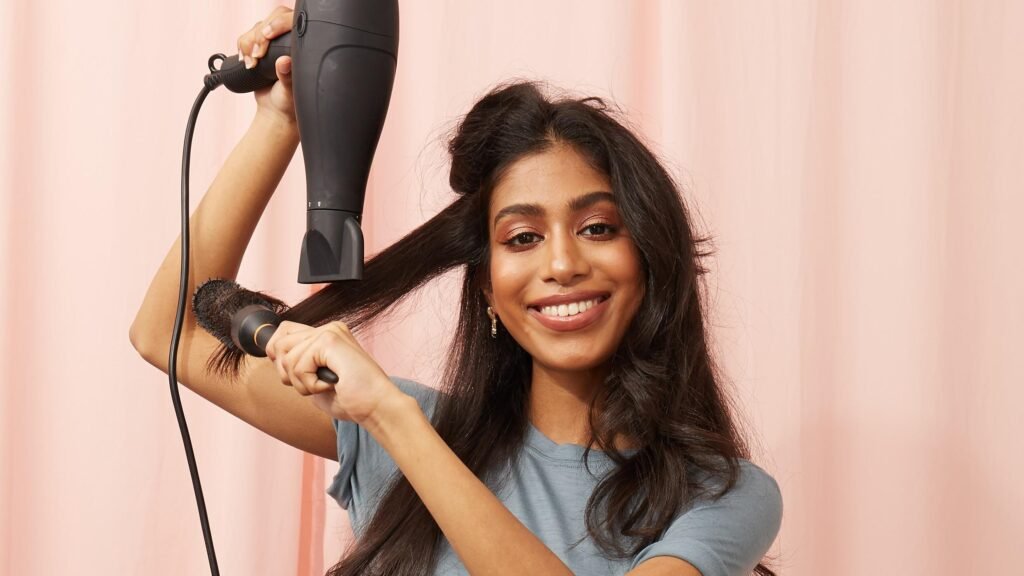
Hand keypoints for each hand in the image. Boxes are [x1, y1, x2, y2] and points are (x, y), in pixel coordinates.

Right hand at [237, 5, 295, 125]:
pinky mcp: (261, 48)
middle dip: (259, 36)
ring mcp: (275, 43)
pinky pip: (247, 38)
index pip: (290, 21)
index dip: (276, 24)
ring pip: (257, 28)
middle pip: (270, 20)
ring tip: (251, 64)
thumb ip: (288, 77)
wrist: (276, 111)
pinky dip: (242, 47)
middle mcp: (290, 41)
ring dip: (248, 44)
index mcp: (303, 47)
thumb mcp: (290, 91)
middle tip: (257, 57)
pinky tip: (245, 60)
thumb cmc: (289, 102)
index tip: (267, 37)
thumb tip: (285, 62)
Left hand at [264, 320, 401, 424]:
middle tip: (311, 385)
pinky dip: (310, 384)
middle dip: (286, 372)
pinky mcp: (330, 341)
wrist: (378, 407)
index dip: (277, 354)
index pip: (284, 331)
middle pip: (279, 342)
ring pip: (286, 356)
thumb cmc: (353, 400)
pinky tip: (330, 386)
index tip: (291, 376)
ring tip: (324, 387)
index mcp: (328, 335)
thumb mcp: (317, 381)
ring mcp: (330, 332)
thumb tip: (273, 355)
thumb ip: (298, 366)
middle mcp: (329, 329)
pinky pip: (298, 365)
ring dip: (301, 382)